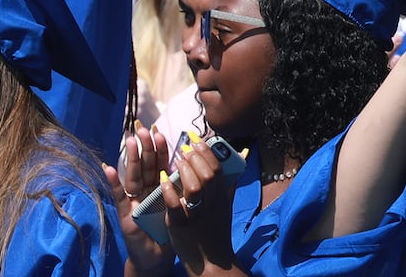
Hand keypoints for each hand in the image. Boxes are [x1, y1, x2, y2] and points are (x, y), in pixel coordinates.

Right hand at [104, 125, 172, 274]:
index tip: (160, 131)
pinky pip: (119, 196)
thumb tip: (195, 164)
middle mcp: (146, 190)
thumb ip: (182, 187)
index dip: (160, 148)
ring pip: (133, 176)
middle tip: (143, 129)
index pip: (160, 163)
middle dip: (145, 147)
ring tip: (131, 141)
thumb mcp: (178, 206)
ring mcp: (134, 200)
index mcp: (160, 187)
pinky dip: (113, 182)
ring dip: (132, 158)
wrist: (156, 257)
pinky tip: (109, 168)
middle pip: (145, 166)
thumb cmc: (168, 231)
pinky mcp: (125, 214)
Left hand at [163, 140, 237, 274]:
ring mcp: (196, 216)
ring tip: (177, 161)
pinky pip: (175, 206)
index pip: (218, 170)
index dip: (208, 153)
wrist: (212, 265)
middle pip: (208, 176)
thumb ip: (229, 183)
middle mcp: (211, 206)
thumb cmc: (216, 233)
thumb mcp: (226, 207)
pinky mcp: (180, 227)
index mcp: (222, 199)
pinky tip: (163, 179)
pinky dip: (169, 190)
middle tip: (186, 148)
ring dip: (185, 171)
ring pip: (194, 188)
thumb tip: (242, 156)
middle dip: (196, 158)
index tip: (198, 141)